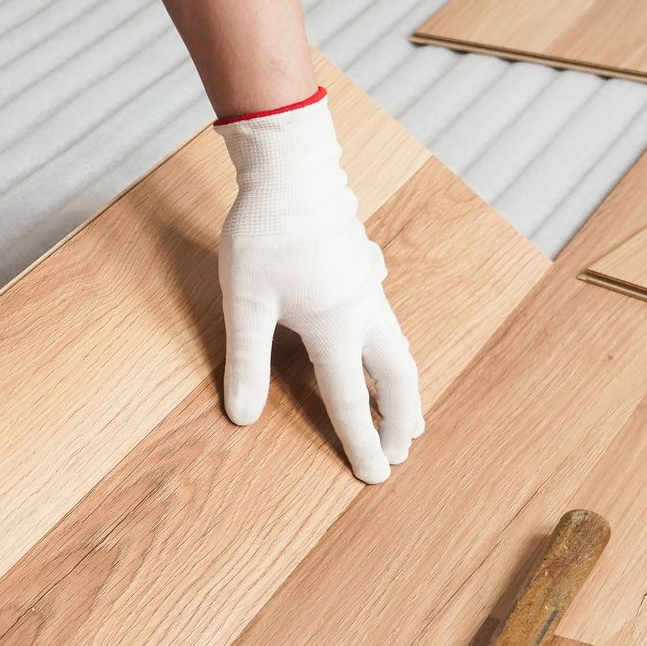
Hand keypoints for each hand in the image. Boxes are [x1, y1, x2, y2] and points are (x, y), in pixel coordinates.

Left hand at [214, 90, 422, 482]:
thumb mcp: (246, 304)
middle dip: (400, 418)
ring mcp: (369, 287)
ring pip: (397, 348)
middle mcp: (364, 312)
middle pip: (395, 378)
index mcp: (336, 328)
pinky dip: (388, 348)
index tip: (376, 476)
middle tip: (402, 450)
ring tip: (404, 413)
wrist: (292, 169)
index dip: (361, 442)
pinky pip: (386, 319)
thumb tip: (242, 417)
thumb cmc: (265, 235)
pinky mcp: (363, 267)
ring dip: (400, 386)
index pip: (350, 400)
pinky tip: (378, 343)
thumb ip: (246, 363)